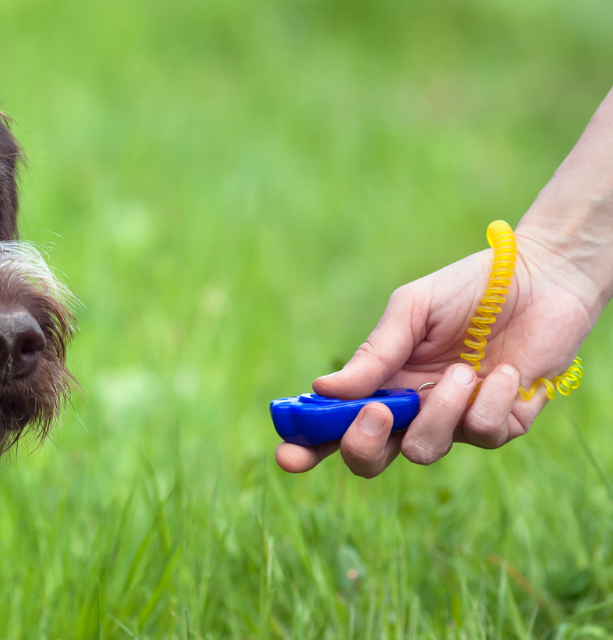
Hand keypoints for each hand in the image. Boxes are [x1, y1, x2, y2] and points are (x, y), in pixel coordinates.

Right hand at [276, 228, 597, 476]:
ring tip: (462, 371)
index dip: (308, 446)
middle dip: (363, 446)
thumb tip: (323, 390)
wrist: (541, 277)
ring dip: (439, 412)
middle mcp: (411, 410)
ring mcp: (454, 422)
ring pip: (426, 451)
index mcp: (380, 383)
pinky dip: (490, 401)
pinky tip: (503, 371)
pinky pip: (483, 434)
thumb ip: (374, 353)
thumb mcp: (412, 310)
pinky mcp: (501, 425)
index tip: (289, 453)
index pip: (335, 425)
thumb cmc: (468, 289)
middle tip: (376, 413)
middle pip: (372, 458)